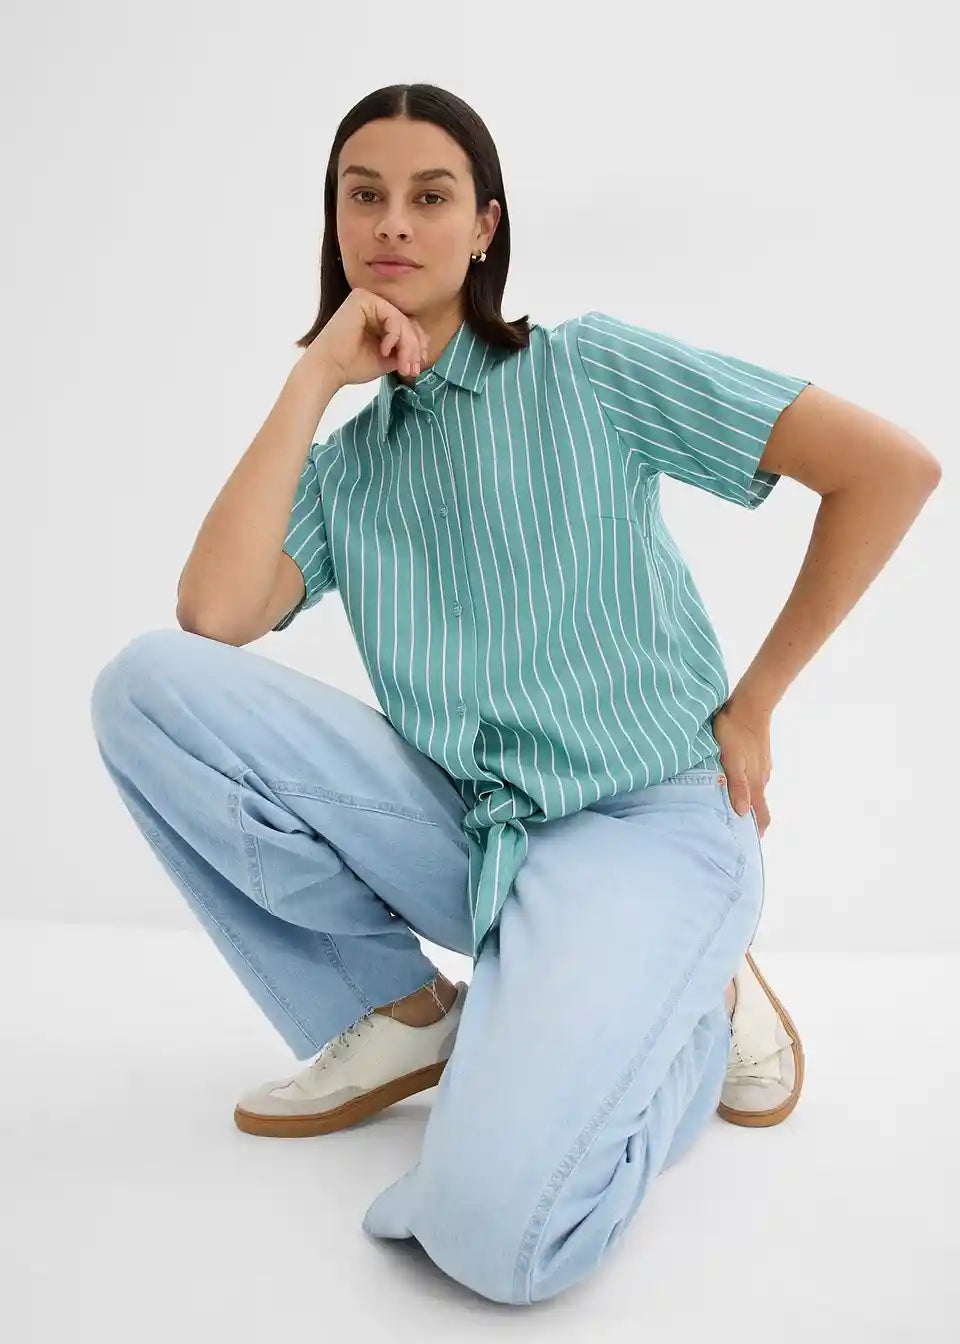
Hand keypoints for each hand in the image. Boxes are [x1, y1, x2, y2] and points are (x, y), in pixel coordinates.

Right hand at [303, 288, 429, 388]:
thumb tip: (425, 346)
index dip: (417, 346)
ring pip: (402, 320)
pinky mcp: (363, 298)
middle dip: (414, 349)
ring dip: (407, 346)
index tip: (418, 367)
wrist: (329, 369)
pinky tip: (385, 350)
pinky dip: (394, 335)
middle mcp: (372, 304)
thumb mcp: (387, 358)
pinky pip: (392, 316)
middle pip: (407, 322)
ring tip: (402, 365)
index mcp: (376, 316)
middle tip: (413, 370)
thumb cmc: (352, 366)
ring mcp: (367, 299)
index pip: (407, 326)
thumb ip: (404, 349)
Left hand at [711, 700, 772, 837]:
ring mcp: (761, 768)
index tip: (747, 846)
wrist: (750, 704)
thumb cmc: (733, 731)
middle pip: (759, 808)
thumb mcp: (731, 759)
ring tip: (730, 812)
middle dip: (750, 822)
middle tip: (733, 833)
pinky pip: (753, 779)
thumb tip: (743, 813)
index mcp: (755, 783)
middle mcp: (761, 779)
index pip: (761, 816)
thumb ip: (737, 785)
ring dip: (746, 805)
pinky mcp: (758, 757)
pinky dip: (746, 789)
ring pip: (755, 793)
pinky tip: (734, 786)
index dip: (757, 832)